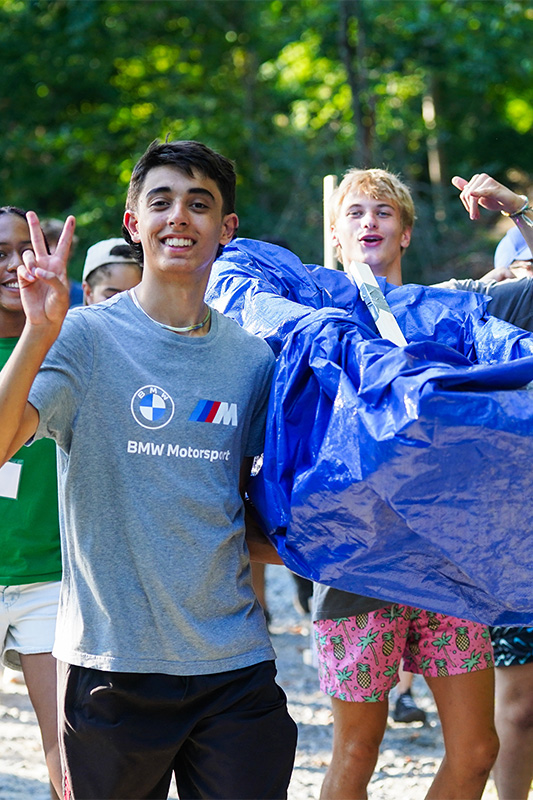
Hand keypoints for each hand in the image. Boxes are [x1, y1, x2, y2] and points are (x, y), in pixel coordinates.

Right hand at [17, 212, 75, 328]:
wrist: (45, 319)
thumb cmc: (58, 307)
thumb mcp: (62, 293)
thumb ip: (52, 279)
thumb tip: (37, 270)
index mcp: (59, 266)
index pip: (64, 245)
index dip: (68, 232)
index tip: (72, 218)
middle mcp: (46, 264)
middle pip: (39, 241)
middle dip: (34, 226)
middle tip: (31, 213)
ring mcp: (34, 270)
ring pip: (28, 254)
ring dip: (31, 262)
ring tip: (35, 276)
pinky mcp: (24, 277)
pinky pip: (22, 268)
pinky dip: (26, 273)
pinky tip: (30, 281)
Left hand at [451, 173, 525, 219]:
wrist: (509, 204)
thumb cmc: (493, 200)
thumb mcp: (477, 196)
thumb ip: (466, 189)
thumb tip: (454, 179)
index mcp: (477, 178)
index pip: (464, 193)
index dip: (466, 205)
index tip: (472, 213)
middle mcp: (482, 177)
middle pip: (467, 195)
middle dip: (470, 208)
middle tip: (475, 217)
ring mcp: (489, 181)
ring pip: (472, 196)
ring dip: (473, 209)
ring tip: (477, 217)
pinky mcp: (495, 188)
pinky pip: (484, 191)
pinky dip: (478, 194)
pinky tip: (474, 195)